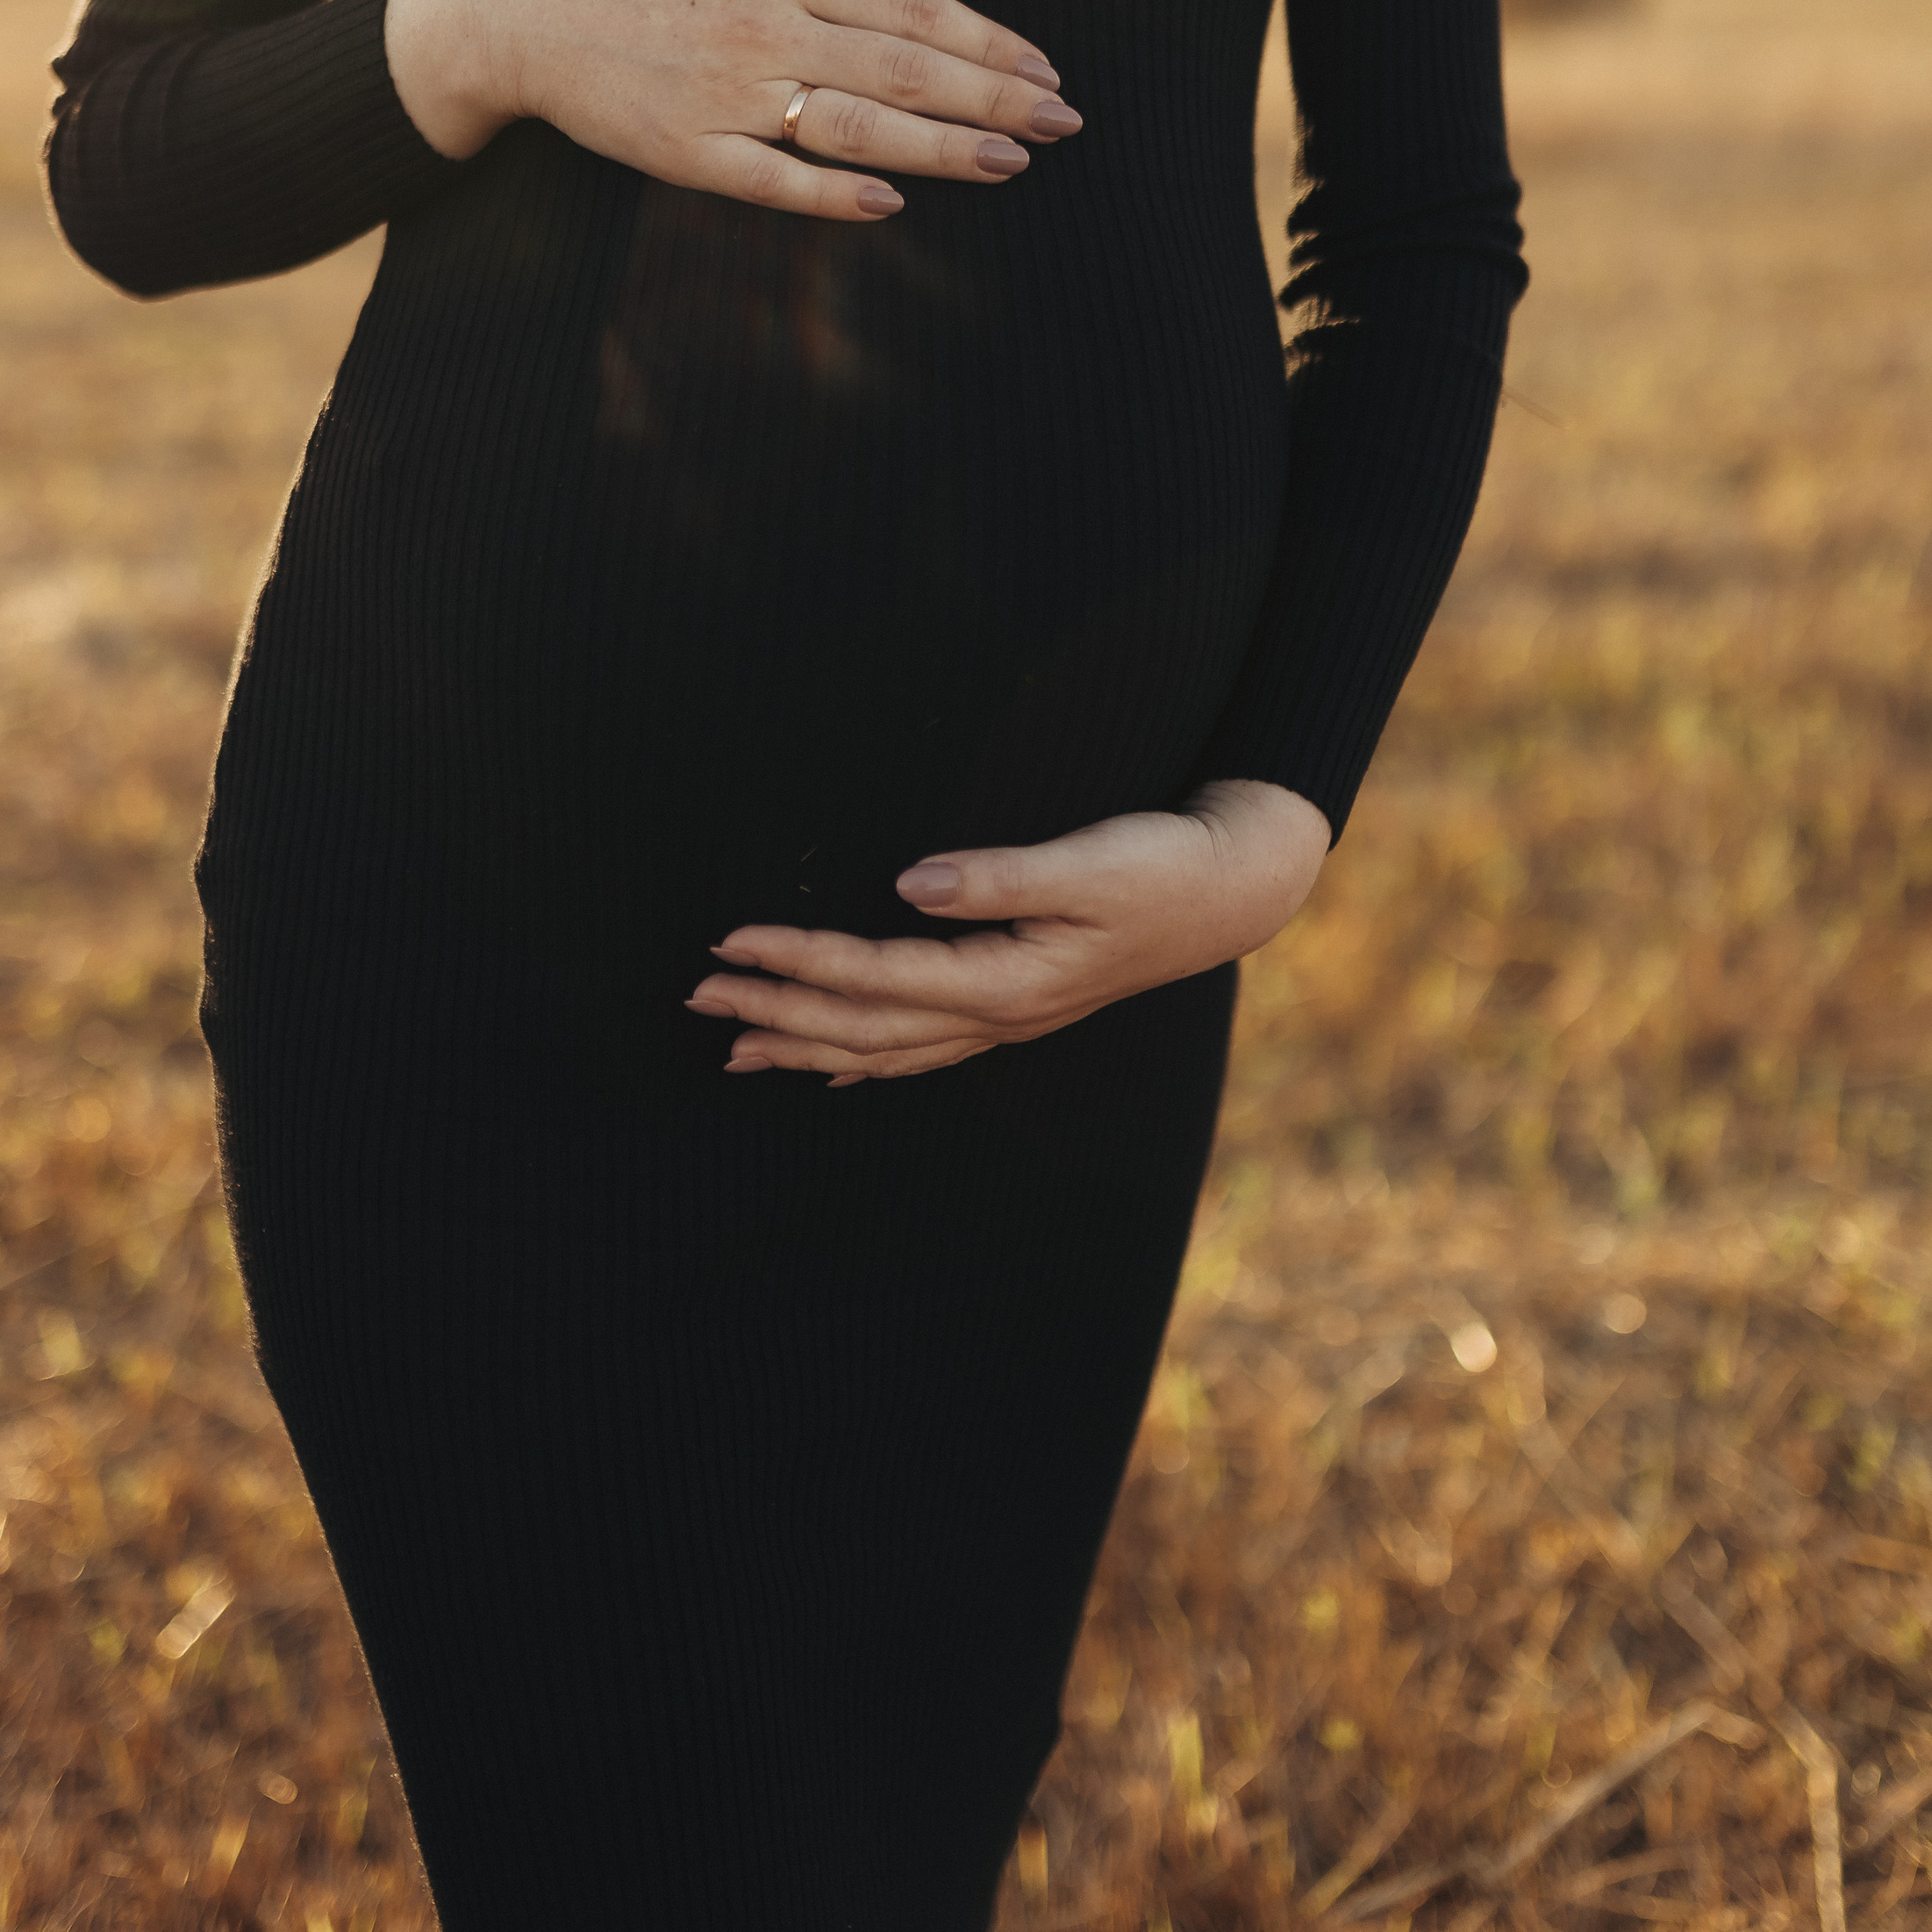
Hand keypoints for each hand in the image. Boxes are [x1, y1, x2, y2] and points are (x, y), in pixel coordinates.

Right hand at [381, 0, 1082, 220]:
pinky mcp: (685, 150)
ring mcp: (727, 93)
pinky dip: (834, 195)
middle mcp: (767, 27)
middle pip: (903, 68)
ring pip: (855, 127)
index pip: (914, 7)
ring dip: (941, 150)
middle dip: (992, 98)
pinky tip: (894, 205)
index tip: (1044, 70)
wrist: (519, 5)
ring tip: (1009, 164)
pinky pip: (772, 180)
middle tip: (1062, 124)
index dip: (987, 41)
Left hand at [689, 778, 1330, 1082]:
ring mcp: (1009, 1022)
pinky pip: (922, 1052)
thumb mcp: (1089, 861)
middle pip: (864, 1027)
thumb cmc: (1164, 865)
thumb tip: (911, 883)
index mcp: (1010, 982)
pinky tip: (829, 1070)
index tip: (729, 937)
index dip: (799, 958)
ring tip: (733, 1046)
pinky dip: (864, 1063)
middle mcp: (1001, 1017)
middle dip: (776, 1011)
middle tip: (696, 994)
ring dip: (805, 1044)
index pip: (877, 976)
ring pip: (886, 1051)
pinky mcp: (1018, 1008)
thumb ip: (999, 875)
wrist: (1235, 890)